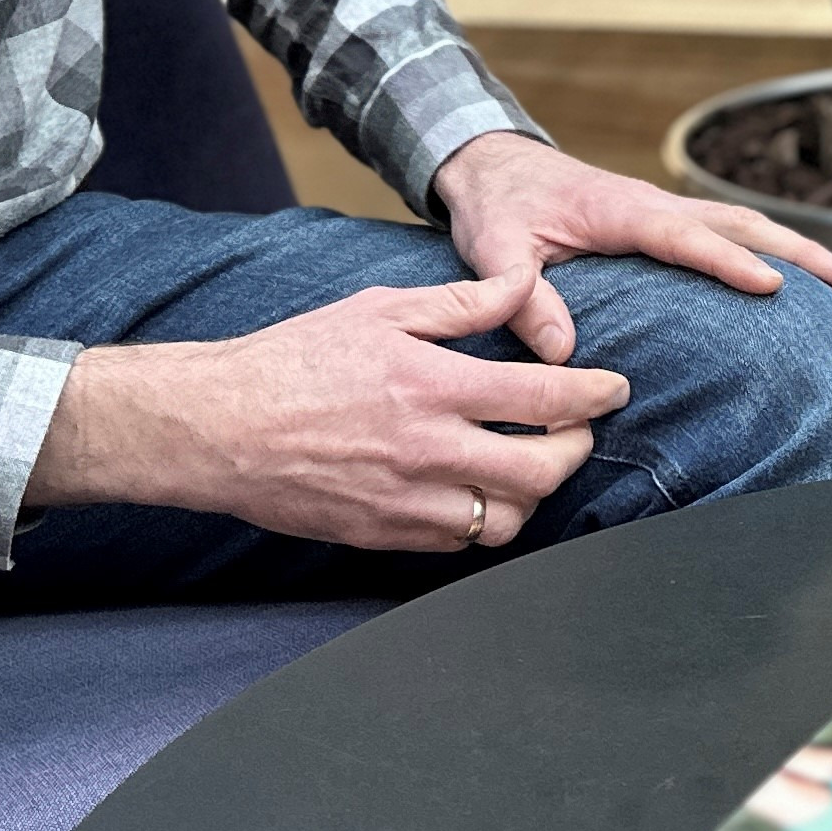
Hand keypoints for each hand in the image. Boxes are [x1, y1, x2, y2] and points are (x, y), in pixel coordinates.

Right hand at [21, 267, 625, 548]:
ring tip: (530, 465)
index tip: (614, 390)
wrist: (218, 427)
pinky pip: (459, 546)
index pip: (543, 400)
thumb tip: (523, 284)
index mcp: (430, 384)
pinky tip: (480, 494)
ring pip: (506, 521)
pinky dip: (483, 522)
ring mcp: (405, 502)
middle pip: (539, 472)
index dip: (593, 397)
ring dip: (532, 495)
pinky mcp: (382, 537)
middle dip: (575, 451)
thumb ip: (460, 304)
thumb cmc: (295, 358)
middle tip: (577, 432)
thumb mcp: (379, 309)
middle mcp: (426, 450)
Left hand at [426, 130, 831, 364]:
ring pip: (739, 224)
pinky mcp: (658, 219)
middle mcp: (652, 204)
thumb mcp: (495, 250)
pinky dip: (762, 248)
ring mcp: (660, 209)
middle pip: (738, 222)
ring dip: (792, 247)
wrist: (490, 163)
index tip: (773, 286)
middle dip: (797, 249)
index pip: (685, 236)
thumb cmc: (495, 206)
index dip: (729, 261)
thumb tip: (564, 352)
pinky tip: (787, 278)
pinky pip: (722, 232)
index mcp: (620, 210)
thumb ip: (523, 297)